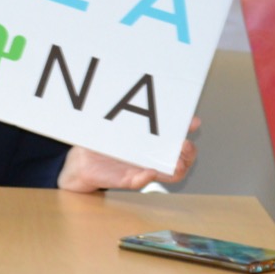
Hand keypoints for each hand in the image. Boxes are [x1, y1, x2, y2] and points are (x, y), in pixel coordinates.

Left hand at [57, 118, 199, 192]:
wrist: (81, 162)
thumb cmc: (102, 142)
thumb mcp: (119, 125)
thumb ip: (131, 115)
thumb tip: (142, 91)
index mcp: (152, 147)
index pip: (179, 144)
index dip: (190, 132)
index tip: (193, 122)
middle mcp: (151, 160)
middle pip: (182, 162)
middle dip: (189, 154)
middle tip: (185, 144)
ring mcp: (140, 170)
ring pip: (168, 175)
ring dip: (176, 168)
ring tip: (176, 160)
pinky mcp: (124, 180)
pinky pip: (138, 182)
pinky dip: (145, 178)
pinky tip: (150, 171)